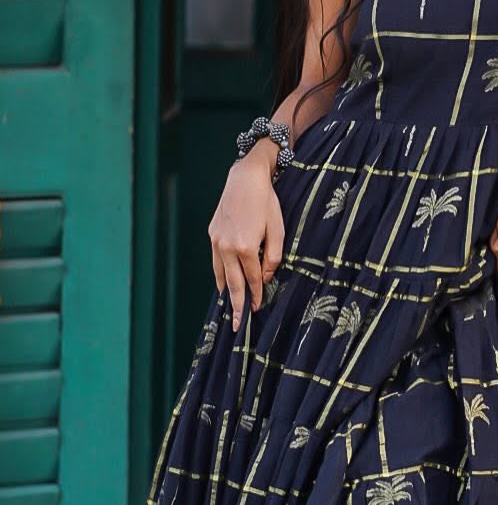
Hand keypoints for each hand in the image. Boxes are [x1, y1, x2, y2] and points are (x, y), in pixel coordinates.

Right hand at [208, 138, 285, 329]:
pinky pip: (215, 262)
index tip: (255, 311)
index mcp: (246, 248)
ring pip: (220, 274)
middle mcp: (227, 247)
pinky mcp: (212, 234)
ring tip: (229, 309)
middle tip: (236, 325)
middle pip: (233, 283)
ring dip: (226, 293)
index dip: (255, 296)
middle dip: (236, 305)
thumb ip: (274, 257)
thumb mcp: (278, 230)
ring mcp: (216, 241)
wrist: (245, 179)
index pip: (252, 280)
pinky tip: (222, 284)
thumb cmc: (267, 203)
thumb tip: (266, 278)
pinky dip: (219, 276)